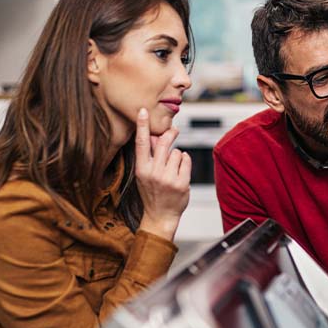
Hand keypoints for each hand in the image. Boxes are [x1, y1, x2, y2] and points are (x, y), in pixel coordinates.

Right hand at [134, 107, 190, 240]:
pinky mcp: (182, 183)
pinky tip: (180, 171)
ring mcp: (168, 179)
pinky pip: (186, 159)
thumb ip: (149, 155)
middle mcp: (154, 173)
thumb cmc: (152, 192)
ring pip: (177, 152)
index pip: (141, 143)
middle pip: (163, 143)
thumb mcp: (144, 174)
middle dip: (170, 134)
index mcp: (141, 169)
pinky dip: (185, 161)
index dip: (142, 126)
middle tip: (174, 130)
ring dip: (177, 155)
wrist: (160, 215)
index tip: (143, 111)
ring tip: (172, 167)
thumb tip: (152, 134)